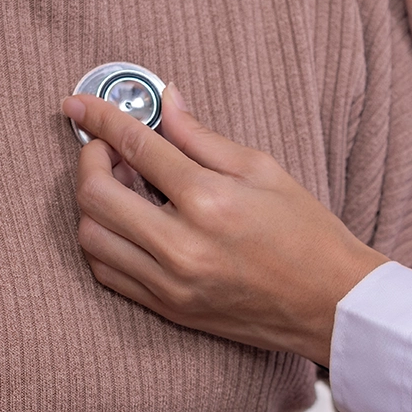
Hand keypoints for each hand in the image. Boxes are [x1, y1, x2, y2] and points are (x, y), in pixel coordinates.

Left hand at [64, 89, 388, 364]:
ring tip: (121, 187)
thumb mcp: (263, 170)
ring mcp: (171, 282)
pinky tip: (126, 223)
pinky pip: (107, 272)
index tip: (79, 105)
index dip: (99, 117)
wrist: (332, 304)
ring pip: (91, 236)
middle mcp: (181, 246)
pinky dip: (103, 241)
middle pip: (94, 193)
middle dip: (90, 159)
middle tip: (107, 148)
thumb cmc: (308, 235)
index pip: (135, 146)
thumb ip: (202, 137)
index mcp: (209, 201)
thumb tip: (165, 103)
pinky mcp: (169, 308)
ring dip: (92, 204)